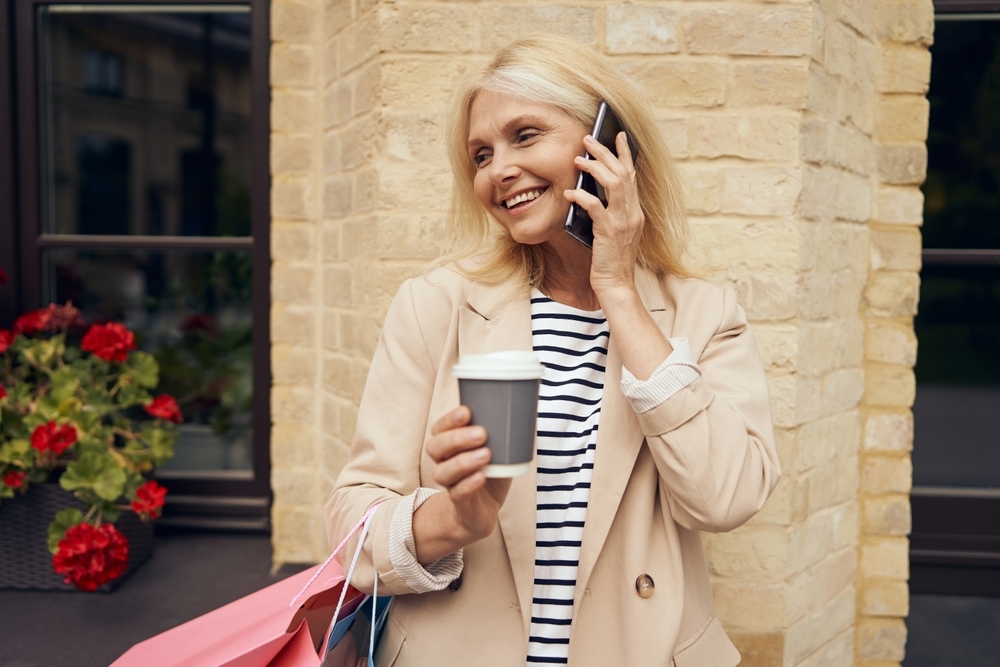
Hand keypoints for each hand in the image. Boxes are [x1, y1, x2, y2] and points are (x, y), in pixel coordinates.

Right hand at [414, 406, 510, 561]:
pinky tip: (481, 476)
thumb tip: (526, 405)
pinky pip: (457, 494)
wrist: (483, 510)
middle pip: (436, 447)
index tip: (467, 411)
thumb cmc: (490, 471)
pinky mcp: (461, 503)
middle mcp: (444, 462)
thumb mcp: (497, 449)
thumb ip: (502, 431)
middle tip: (481, 433)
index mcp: (449, 445)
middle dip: (457, 438)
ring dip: (463, 462)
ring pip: (443, 472)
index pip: (439, 428)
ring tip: (486, 454)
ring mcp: (450, 484)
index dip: (450, 420)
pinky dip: (468, 484)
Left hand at [563, 132, 644, 299]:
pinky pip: (595, 206)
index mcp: (635, 212)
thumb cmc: (610, 261)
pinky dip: (582, 195)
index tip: (618, 135)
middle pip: (622, 173)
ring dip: (594, 168)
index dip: (625, 154)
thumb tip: (590, 191)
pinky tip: (569, 191)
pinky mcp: (609, 232)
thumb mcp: (613, 232)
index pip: (632, 176)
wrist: (616, 285)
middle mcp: (633, 213)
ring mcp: (623, 222)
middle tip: (588, 138)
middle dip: (605, 152)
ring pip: (613, 183)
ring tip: (578, 159)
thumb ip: (608, 212)